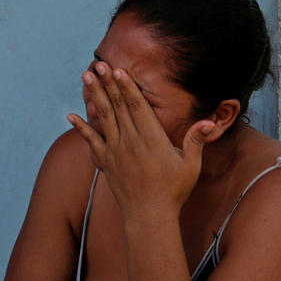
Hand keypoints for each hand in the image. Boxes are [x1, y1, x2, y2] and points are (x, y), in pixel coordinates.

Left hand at [67, 61, 214, 217]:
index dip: (127, 87)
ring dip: (95, 96)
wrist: (150, 216)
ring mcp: (116, 152)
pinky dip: (81, 128)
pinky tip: (71, 115)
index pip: (137, 106)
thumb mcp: (190, 165)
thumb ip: (197, 141)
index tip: (119, 70)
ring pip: (104, 118)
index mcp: (151, 139)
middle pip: (118, 106)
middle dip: (108, 83)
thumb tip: (210, 122)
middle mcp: (130, 142)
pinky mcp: (107, 163)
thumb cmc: (174, 191)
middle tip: (99, 64)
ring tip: (86, 76)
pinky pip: (91, 142)